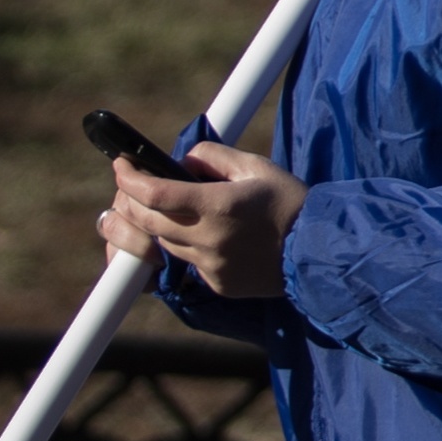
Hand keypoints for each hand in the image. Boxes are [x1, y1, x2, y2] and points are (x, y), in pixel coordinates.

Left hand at [104, 145, 306, 299]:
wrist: (320, 251)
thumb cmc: (289, 202)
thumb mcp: (255, 167)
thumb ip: (212, 157)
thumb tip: (179, 163)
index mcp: (219, 205)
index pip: (156, 193)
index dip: (130, 178)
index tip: (121, 165)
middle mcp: (210, 239)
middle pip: (148, 222)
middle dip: (129, 201)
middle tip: (128, 186)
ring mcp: (212, 266)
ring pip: (162, 245)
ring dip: (150, 226)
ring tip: (151, 209)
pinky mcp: (217, 284)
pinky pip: (185, 263)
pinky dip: (180, 246)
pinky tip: (191, 233)